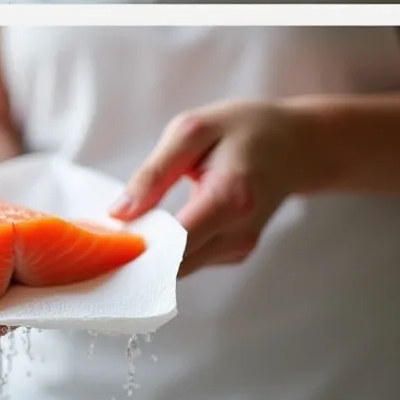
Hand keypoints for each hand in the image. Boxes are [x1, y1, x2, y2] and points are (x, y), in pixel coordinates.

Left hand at [110, 100, 319, 276]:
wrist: (298, 145)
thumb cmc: (244, 129)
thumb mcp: (193, 130)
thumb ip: (154, 172)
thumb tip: (118, 214)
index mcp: (229, 197)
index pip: (174, 245)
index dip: (135, 250)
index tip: (102, 244)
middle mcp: (238, 232)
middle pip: (174, 267)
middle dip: (137, 256)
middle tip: (101, 239)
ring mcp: (240, 248)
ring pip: (179, 270)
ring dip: (151, 254)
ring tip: (131, 225)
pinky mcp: (236, 253)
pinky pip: (191, 261)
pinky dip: (169, 251)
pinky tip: (159, 228)